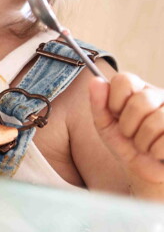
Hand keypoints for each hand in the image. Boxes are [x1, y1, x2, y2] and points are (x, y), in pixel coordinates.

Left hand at [89, 73, 163, 188]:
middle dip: (128, 126)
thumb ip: (98, 103)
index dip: (114, 101)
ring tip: (145, 145)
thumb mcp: (106, 126)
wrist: (146, 173)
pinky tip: (158, 152)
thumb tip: (96, 81)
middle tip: (131, 134)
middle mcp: (160, 96)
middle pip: (140, 101)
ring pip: (156, 121)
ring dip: (143, 142)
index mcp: (139, 90)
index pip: (125, 80)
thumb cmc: (126, 145)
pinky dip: (156, 151)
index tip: (115, 114)